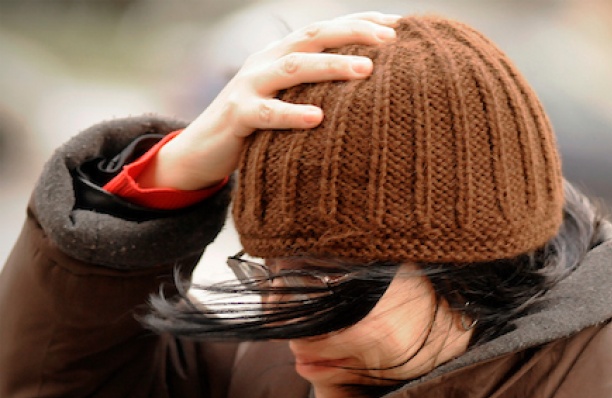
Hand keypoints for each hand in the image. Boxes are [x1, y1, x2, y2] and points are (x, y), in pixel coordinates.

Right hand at [138, 12, 399, 190]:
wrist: (202, 150)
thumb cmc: (258, 127)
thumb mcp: (289, 98)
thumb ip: (320, 88)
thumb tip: (370, 87)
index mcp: (283, 53)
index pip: (326, 29)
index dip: (360, 23)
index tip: (398, 25)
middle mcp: (267, 61)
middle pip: (313, 36)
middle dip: (353, 32)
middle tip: (391, 39)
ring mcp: (250, 86)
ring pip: (294, 67)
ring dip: (331, 66)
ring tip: (366, 69)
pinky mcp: (237, 116)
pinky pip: (267, 113)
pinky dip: (292, 114)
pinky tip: (318, 117)